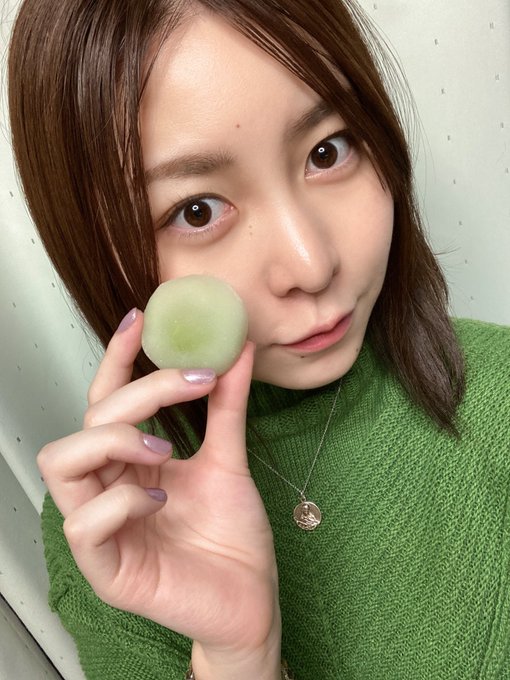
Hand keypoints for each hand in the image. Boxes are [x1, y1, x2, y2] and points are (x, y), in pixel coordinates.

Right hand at [38, 309, 278, 655]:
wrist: (252, 599)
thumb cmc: (231, 537)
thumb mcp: (229, 461)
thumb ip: (225, 407)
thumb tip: (235, 350)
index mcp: (131, 464)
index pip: (106, 402)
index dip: (116, 358)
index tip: (141, 319)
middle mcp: (108, 488)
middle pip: (88, 422)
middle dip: (135, 391)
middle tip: (190, 382)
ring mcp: (102, 529)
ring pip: (62, 463)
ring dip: (115, 439)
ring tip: (165, 448)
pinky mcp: (107, 569)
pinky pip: (83, 524)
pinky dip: (122, 500)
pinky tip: (161, 499)